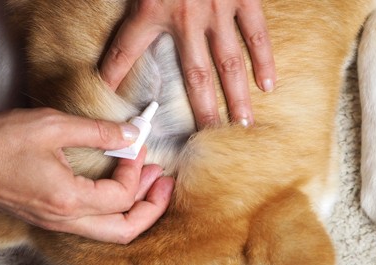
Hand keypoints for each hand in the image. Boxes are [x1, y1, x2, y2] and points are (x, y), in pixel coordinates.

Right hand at [0, 108, 174, 243]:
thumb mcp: (52, 126)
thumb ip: (98, 131)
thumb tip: (131, 133)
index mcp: (68, 201)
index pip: (122, 197)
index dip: (137, 170)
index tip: (135, 144)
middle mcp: (63, 221)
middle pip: (124, 233)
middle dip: (151, 209)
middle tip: (163, 183)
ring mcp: (53, 223)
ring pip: (107, 232)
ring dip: (132, 210)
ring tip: (146, 183)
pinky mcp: (45, 217)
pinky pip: (88, 224)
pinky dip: (110, 209)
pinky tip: (112, 185)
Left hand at [100, 0, 275, 128]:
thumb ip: (129, 10)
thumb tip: (107, 37)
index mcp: (154, 7)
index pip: (127, 48)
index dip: (115, 74)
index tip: (110, 101)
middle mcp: (187, 15)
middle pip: (194, 74)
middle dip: (200, 110)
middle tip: (205, 139)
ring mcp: (220, 8)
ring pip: (229, 61)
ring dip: (236, 95)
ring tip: (241, 124)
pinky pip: (256, 33)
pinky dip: (263, 59)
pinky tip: (268, 84)